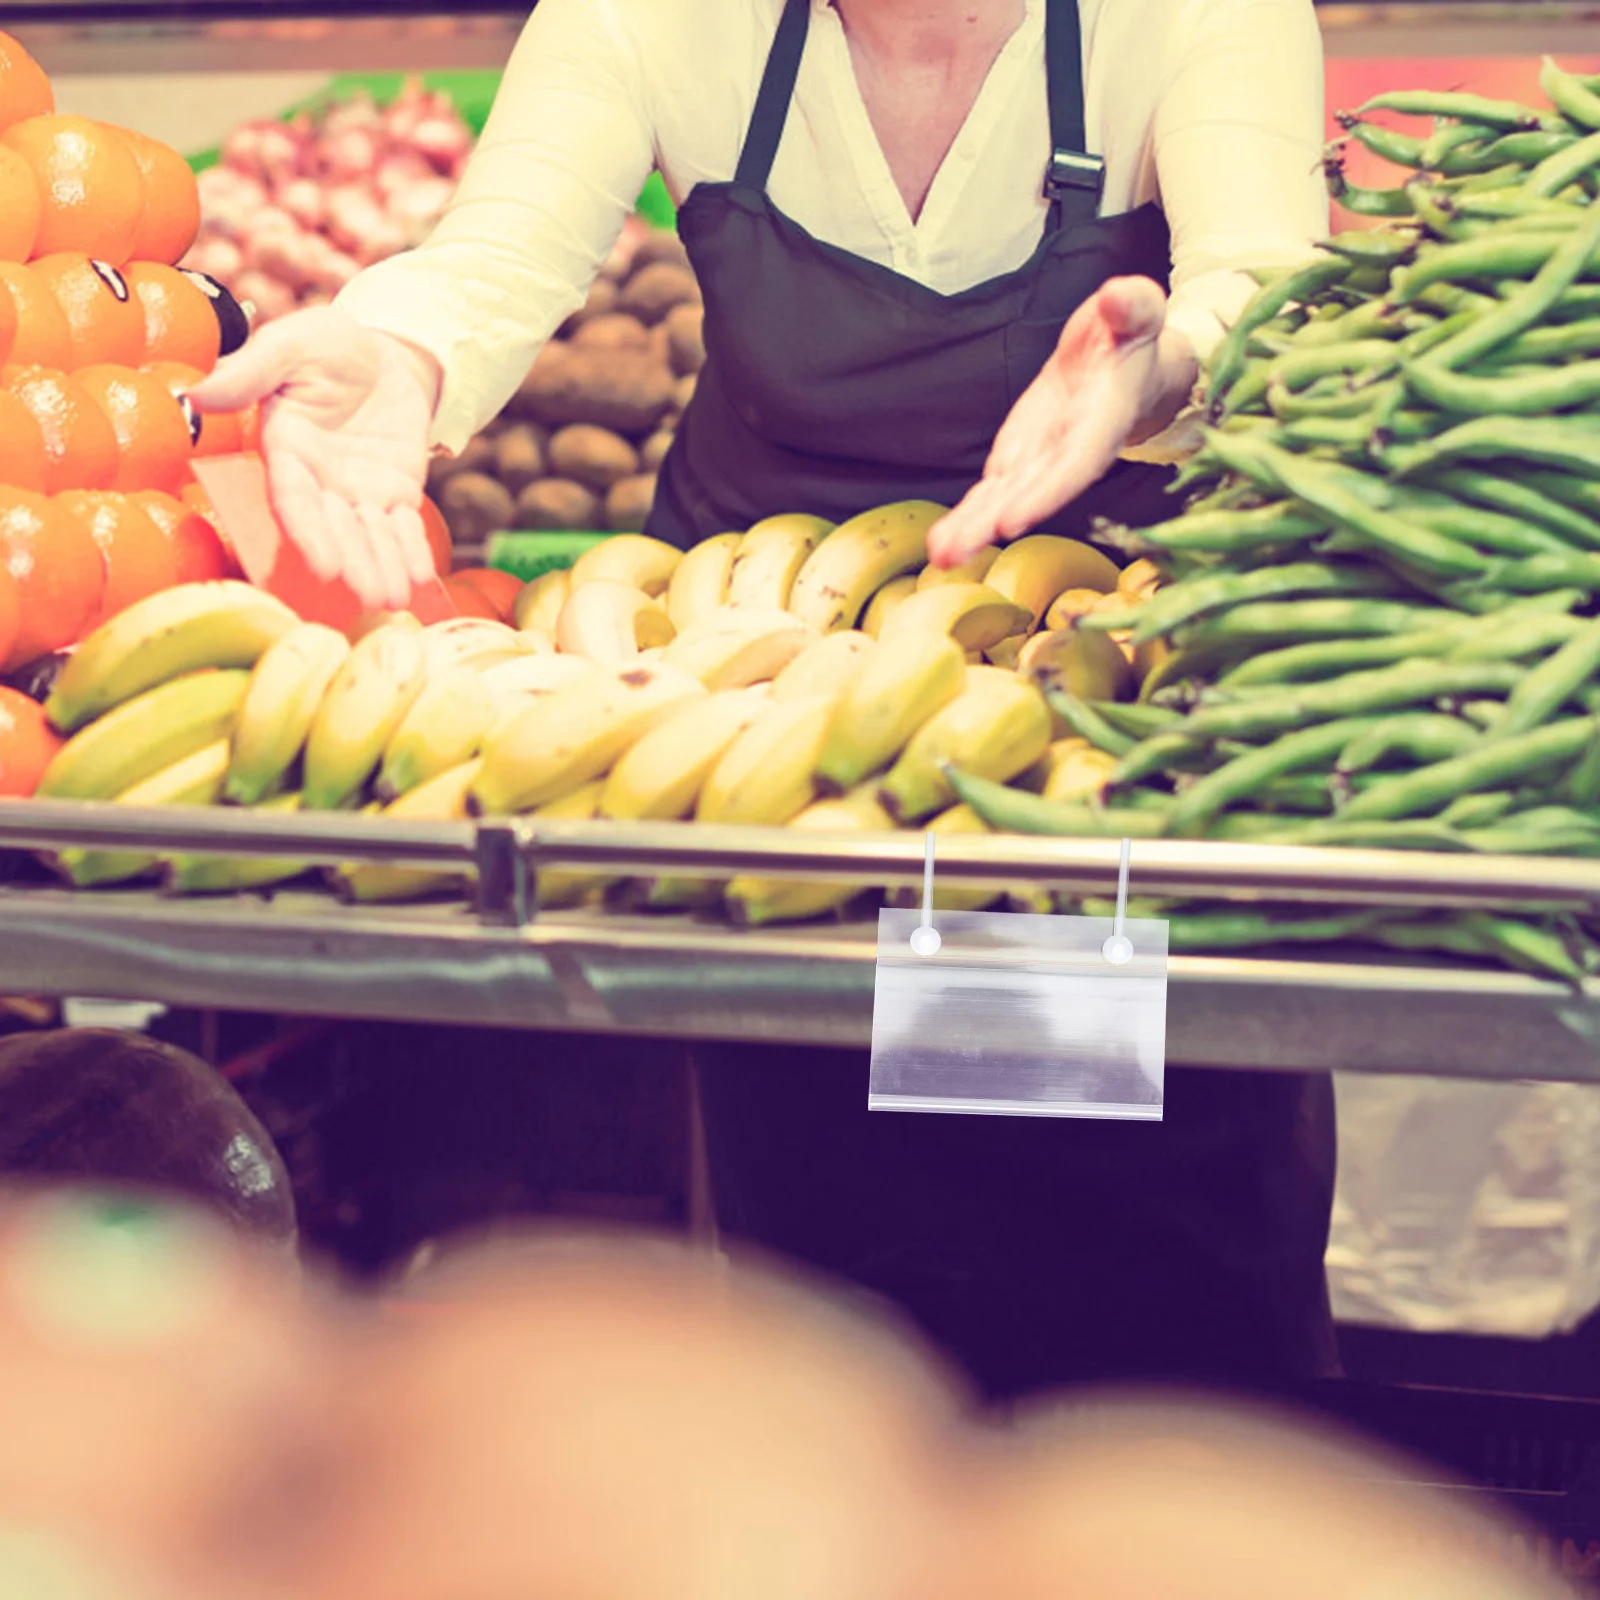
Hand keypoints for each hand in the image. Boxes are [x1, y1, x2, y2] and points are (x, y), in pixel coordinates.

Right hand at [187, 307, 440, 611]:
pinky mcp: (395, 494)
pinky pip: (404, 529)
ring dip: (382, 568)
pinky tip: (422, 577)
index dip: (309, 534)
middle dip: (354, 564)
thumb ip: (251, 370)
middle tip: (371, 597)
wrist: (384, 353)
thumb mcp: (292, 344)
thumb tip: (198, 393)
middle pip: (335, 530)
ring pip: (370, 538)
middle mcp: (320, 482)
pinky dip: (412, 551)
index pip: (294, 500)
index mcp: (287, 451)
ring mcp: (359, 492)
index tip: (326, 566)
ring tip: (394, 601)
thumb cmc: (329, 345)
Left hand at [926, 276, 1191, 567]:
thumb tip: (1120, 296)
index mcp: (1103, 420)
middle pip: (1032, 494)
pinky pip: (993, 493)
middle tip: (958, 551)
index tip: (1012, 519)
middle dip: (994, 522)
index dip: (1046, 492)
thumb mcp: (1137, 311)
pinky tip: (943, 543)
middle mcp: (1072, 452)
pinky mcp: (1020, 461)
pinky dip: (968, 517)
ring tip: (942, 556)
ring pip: (1006, 500)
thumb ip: (1131, 306)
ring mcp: (1043, 461)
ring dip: (973, 529)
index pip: (1075, 463)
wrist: (1124, 366)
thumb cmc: (1131, 336)